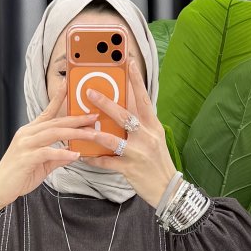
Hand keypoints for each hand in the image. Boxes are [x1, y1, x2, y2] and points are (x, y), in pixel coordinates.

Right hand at [0, 88, 101, 208]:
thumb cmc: (18, 176)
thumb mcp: (42, 164)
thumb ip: (57, 157)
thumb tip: (73, 153)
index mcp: (30, 132)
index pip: (47, 112)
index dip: (58, 99)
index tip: (69, 87)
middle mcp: (27, 134)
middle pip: (55, 122)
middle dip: (76, 120)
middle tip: (94, 117)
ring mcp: (25, 145)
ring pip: (54, 133)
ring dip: (75, 133)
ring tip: (92, 134)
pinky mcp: (26, 158)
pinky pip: (48, 152)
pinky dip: (63, 153)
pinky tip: (75, 155)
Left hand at [76, 53, 177, 208]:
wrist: (168, 189)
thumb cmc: (158, 161)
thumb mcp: (155, 137)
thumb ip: (141, 123)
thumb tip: (123, 106)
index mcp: (152, 125)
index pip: (143, 98)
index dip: (135, 80)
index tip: (127, 62)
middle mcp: (146, 136)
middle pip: (124, 115)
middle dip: (106, 103)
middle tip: (89, 92)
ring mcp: (138, 153)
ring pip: (113, 139)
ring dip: (95, 132)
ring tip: (81, 127)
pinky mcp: (130, 169)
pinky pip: (107, 162)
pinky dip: (94, 159)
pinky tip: (83, 156)